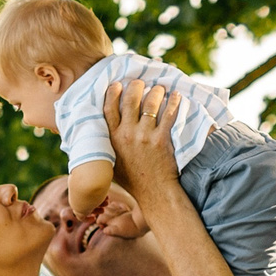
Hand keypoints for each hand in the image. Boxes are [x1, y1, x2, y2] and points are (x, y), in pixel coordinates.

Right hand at [102, 80, 183, 203]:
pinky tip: (176, 96)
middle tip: (141, 82)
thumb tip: (99, 130)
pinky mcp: (162, 140)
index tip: (117, 84)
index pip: (109, 108)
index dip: (112, 93)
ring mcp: (145, 136)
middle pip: (130, 100)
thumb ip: (106, 145)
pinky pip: (169, 115)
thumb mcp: (110, 162)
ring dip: (156, 91)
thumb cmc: (132, 178)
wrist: (153, 192)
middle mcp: (127, 134)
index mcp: (112, 138)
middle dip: (136, 86)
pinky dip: (173, 102)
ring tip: (159, 88)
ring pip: (150, 104)